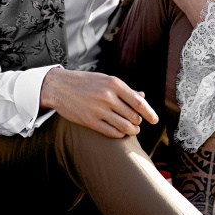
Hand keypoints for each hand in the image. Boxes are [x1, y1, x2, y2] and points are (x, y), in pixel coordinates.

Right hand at [40, 67, 157, 137]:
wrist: (59, 86)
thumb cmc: (85, 82)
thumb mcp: (105, 80)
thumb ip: (124, 90)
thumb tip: (143, 98)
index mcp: (114, 83)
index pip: (139, 102)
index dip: (150, 113)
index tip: (155, 120)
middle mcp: (108, 96)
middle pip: (133, 116)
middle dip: (138, 121)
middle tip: (137, 122)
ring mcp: (99, 110)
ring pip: (125, 126)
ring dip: (132, 130)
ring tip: (132, 129)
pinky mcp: (90, 121)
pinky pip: (112, 132)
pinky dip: (120, 134)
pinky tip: (120, 131)